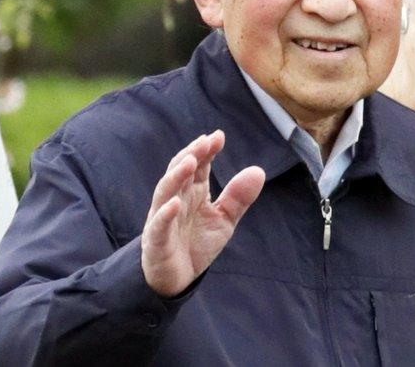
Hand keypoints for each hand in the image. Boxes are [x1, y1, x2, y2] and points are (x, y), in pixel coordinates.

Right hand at [141, 130, 264, 296]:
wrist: (176, 278)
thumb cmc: (196, 243)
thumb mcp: (224, 220)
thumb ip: (238, 198)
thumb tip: (258, 170)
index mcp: (193, 192)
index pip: (198, 166)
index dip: (207, 151)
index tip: (219, 136)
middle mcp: (176, 199)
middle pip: (181, 172)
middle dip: (192, 155)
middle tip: (206, 141)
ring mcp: (163, 218)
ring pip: (166, 192)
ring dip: (177, 176)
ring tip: (190, 161)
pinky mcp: (156, 241)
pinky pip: (159, 225)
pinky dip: (165, 214)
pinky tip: (174, 204)